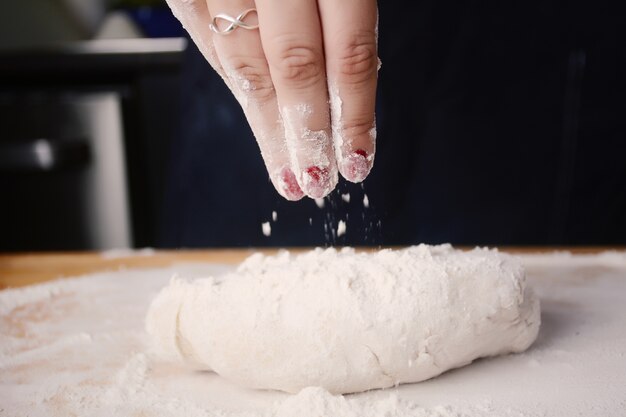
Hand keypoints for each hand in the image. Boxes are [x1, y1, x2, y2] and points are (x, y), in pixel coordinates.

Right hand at [166, 0, 378, 199]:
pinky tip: (253, 112)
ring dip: (266, 125)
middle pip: (293, 67)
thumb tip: (345, 100)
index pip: (349, 55)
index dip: (353, 117)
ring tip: (284, 170)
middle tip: (315, 179)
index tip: (356, 160)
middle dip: (306, 134)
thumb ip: (344, 22)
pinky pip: (208, 39)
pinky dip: (232, 82)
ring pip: (243, 63)